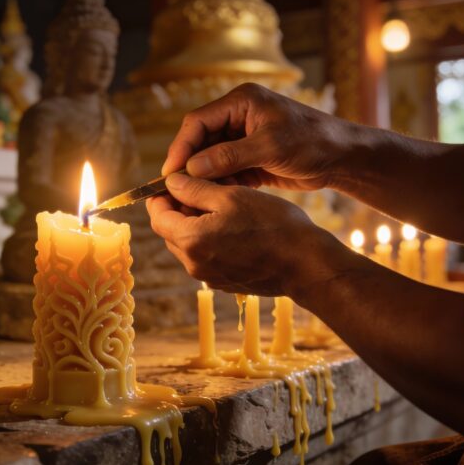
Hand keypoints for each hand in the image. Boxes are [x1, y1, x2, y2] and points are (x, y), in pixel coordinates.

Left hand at [147, 173, 326, 296]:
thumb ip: (195, 190)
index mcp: (191, 241)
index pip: (158, 217)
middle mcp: (193, 264)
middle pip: (170, 231)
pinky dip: (208, 239)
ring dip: (194, 223)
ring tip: (218, 204)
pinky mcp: (223, 282)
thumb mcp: (232, 197)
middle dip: (178, 209)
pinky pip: (205, 257)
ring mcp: (208, 276)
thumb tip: (170, 183)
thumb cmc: (272, 225)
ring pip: (187, 244)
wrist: (305, 264)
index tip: (172, 182)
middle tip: (197, 188)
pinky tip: (231, 225)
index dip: (160, 197)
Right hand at [161, 83, 354, 191]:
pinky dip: (220, 184)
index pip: (198, 121)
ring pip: (210, 158)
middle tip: (177, 190)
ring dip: (204, 178)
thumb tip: (191, 168)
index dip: (181, 146)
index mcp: (241, 102)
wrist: (344, 159)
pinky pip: (225, 170)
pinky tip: (216, 198)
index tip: (171, 172)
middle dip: (190, 165)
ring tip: (194, 198)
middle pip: (201, 140)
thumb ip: (229, 156)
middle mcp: (238, 116)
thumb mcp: (270, 147)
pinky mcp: (250, 157)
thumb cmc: (313, 142)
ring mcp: (243, 137)